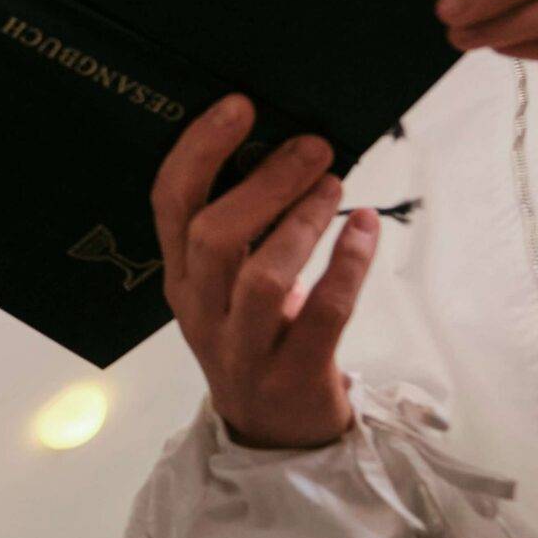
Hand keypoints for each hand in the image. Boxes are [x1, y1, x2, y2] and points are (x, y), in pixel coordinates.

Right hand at [151, 96, 380, 449]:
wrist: (276, 431)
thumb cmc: (257, 334)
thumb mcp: (228, 284)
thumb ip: (239, 228)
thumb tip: (278, 144)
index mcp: (180, 279)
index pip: (170, 206)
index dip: (198, 152)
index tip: (238, 106)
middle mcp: (201, 312)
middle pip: (214, 238)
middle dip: (264, 183)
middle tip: (312, 146)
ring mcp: (244, 350)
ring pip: (263, 279)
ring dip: (303, 223)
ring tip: (335, 185)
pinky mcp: (294, 377)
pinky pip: (324, 316)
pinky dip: (348, 266)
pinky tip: (366, 229)